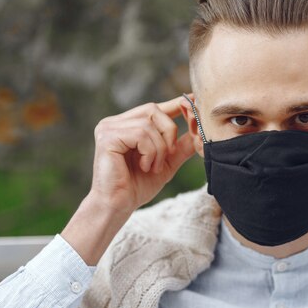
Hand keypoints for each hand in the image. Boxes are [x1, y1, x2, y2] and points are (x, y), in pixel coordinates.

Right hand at [88, 96, 195, 216]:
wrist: (118, 206)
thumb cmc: (138, 186)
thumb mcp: (166, 163)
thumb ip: (180, 146)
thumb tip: (200, 129)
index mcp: (127, 125)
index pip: (153, 108)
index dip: (175, 104)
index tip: (194, 102)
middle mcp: (115, 122)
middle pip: (153, 109)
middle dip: (169, 131)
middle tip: (168, 154)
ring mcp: (108, 128)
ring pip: (148, 124)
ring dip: (159, 148)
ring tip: (153, 166)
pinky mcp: (107, 137)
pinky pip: (140, 134)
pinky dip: (150, 152)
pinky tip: (144, 166)